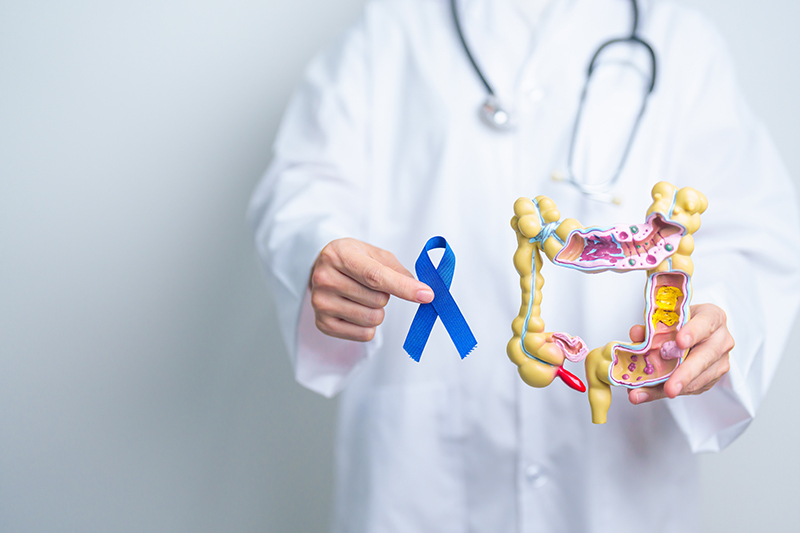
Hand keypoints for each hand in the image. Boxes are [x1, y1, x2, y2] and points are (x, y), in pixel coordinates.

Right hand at [309, 238, 433, 341]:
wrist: (322, 270)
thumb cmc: (352, 260)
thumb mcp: (374, 254)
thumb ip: (398, 270)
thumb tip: (421, 291)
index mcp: (338, 255)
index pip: (375, 276)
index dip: (404, 287)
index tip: (426, 294)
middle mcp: (324, 278)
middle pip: (378, 300)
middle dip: (384, 295)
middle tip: (368, 285)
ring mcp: (321, 303)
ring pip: (373, 319)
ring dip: (376, 310)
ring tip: (361, 297)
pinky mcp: (322, 324)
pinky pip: (364, 334)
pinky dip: (368, 325)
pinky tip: (354, 310)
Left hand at [628, 303, 733, 404]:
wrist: (697, 330)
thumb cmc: (683, 321)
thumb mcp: (668, 317)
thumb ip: (651, 326)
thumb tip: (637, 333)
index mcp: (712, 318)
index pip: (705, 323)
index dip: (693, 332)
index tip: (680, 342)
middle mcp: (720, 340)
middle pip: (704, 358)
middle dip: (684, 374)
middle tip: (669, 388)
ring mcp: (719, 361)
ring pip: (698, 379)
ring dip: (669, 389)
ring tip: (644, 393)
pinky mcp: (712, 378)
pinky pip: (691, 388)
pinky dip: (666, 391)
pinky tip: (649, 392)